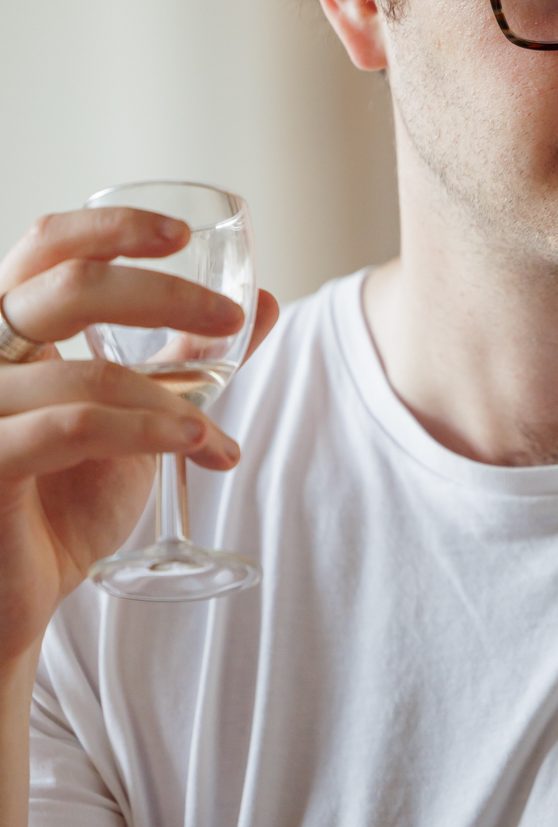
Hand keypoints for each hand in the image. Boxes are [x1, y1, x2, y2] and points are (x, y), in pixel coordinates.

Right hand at [0, 208, 278, 665]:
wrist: (22, 598)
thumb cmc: (66, 504)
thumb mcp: (133, 417)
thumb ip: (186, 360)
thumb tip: (263, 300)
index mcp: (10, 333)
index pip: (47, 246)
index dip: (111, 228)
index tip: (183, 235)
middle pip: (68, 286)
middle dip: (163, 296)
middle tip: (231, 322)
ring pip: (92, 372)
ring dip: (174, 400)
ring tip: (214, 435)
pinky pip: (74, 426)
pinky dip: (147, 430)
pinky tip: (194, 444)